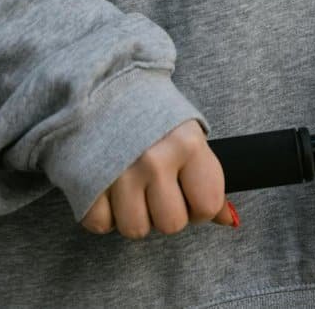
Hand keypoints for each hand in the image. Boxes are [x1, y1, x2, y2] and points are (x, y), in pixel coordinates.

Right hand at [80, 119, 237, 237]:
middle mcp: (155, 159)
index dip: (200, 207)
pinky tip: (108, 188)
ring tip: (132, 187)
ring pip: (136, 229)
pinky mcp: (85, 182)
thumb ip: (207, 177)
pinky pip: (101, 224)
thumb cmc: (151, 114)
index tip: (189, 193)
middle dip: (166, 212)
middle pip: (171, 224)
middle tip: (157, 188)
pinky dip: (104, 212)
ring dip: (134, 215)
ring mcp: (118, 172)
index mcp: (188, 144)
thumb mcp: (188, 135)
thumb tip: (229, 220)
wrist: (100, 86)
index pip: (208, 205)